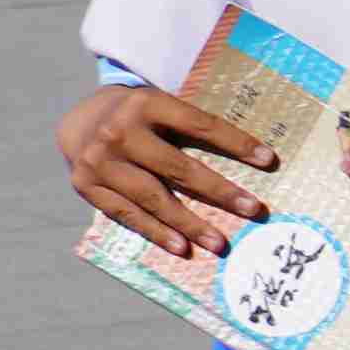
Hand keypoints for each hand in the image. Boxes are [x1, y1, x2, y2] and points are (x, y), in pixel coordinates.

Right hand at [62, 79, 262, 260]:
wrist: (80, 122)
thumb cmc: (138, 118)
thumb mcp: (161, 107)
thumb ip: (193, 126)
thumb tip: (254, 157)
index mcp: (147, 103)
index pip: (199, 124)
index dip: (235, 143)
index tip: (269, 161)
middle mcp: (120, 131)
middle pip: (177, 167)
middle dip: (219, 191)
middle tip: (254, 210)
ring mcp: (100, 161)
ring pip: (153, 198)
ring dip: (189, 223)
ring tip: (219, 242)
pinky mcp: (87, 186)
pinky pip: (127, 214)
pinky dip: (156, 232)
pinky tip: (181, 247)